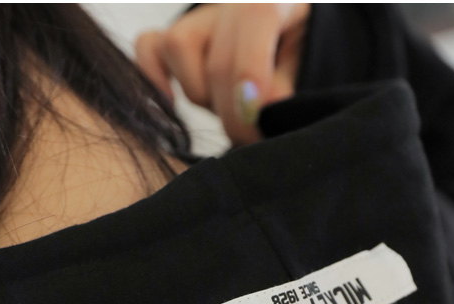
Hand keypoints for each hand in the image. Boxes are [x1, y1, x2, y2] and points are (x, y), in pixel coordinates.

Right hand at [135, 4, 310, 144]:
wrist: (283, 47)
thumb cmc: (296, 59)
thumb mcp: (306, 66)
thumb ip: (285, 85)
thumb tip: (258, 110)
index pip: (255, 17)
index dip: (252, 68)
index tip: (255, 114)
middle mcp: (228, 3)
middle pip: (217, 56)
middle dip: (233, 111)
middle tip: (252, 140)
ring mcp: (196, 19)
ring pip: (178, 48)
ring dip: (201, 94)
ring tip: (227, 109)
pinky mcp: (169, 37)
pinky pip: (148, 47)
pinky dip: (154, 76)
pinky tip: (172, 101)